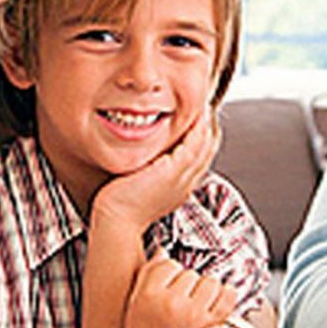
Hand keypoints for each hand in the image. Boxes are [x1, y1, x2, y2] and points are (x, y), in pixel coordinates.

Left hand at [91, 110, 219, 233]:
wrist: (117, 222)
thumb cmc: (121, 207)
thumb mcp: (142, 186)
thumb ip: (149, 173)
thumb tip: (146, 160)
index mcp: (180, 188)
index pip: (200, 159)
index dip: (203, 140)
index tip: (199, 122)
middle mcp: (185, 184)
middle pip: (207, 152)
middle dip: (209, 128)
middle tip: (206, 108)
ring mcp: (181, 179)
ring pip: (204, 147)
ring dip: (206, 125)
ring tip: (204, 106)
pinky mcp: (172, 172)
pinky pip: (193, 147)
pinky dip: (197, 130)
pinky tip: (197, 116)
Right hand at [124, 257, 236, 327]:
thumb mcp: (138, 308)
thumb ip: (147, 276)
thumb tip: (163, 250)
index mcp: (145, 299)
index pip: (166, 264)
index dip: (167, 275)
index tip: (164, 293)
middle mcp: (169, 306)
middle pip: (188, 272)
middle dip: (186, 285)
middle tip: (177, 310)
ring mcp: (193, 315)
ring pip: (210, 281)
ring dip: (206, 293)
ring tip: (194, 314)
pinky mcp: (215, 324)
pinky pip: (229, 294)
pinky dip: (226, 300)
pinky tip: (213, 314)